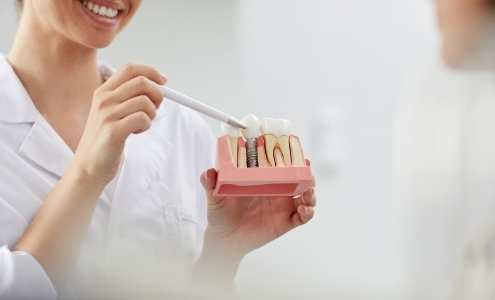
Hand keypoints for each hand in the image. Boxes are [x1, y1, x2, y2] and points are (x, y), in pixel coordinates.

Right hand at [72, 64, 165, 185]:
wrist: (88, 167)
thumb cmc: (104, 141)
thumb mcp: (111, 113)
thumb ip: (128, 98)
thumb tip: (157, 86)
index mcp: (103, 92)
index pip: (130, 68)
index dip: (151, 72)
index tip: (163, 81)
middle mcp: (103, 99)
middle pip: (142, 82)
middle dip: (157, 94)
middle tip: (154, 108)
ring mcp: (107, 114)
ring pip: (145, 101)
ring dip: (151, 114)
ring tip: (141, 124)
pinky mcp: (113, 131)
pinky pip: (143, 118)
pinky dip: (146, 126)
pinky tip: (136, 132)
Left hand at [199, 161, 316, 260]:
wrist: (224, 239)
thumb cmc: (220, 214)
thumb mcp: (215, 197)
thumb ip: (211, 184)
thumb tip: (208, 172)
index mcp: (264, 180)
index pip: (282, 165)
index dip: (292, 158)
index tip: (298, 153)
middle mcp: (277, 191)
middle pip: (299, 178)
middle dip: (307, 174)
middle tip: (308, 172)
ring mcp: (283, 206)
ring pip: (306, 196)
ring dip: (311, 192)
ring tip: (308, 193)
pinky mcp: (286, 222)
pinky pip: (303, 217)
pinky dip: (308, 212)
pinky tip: (304, 209)